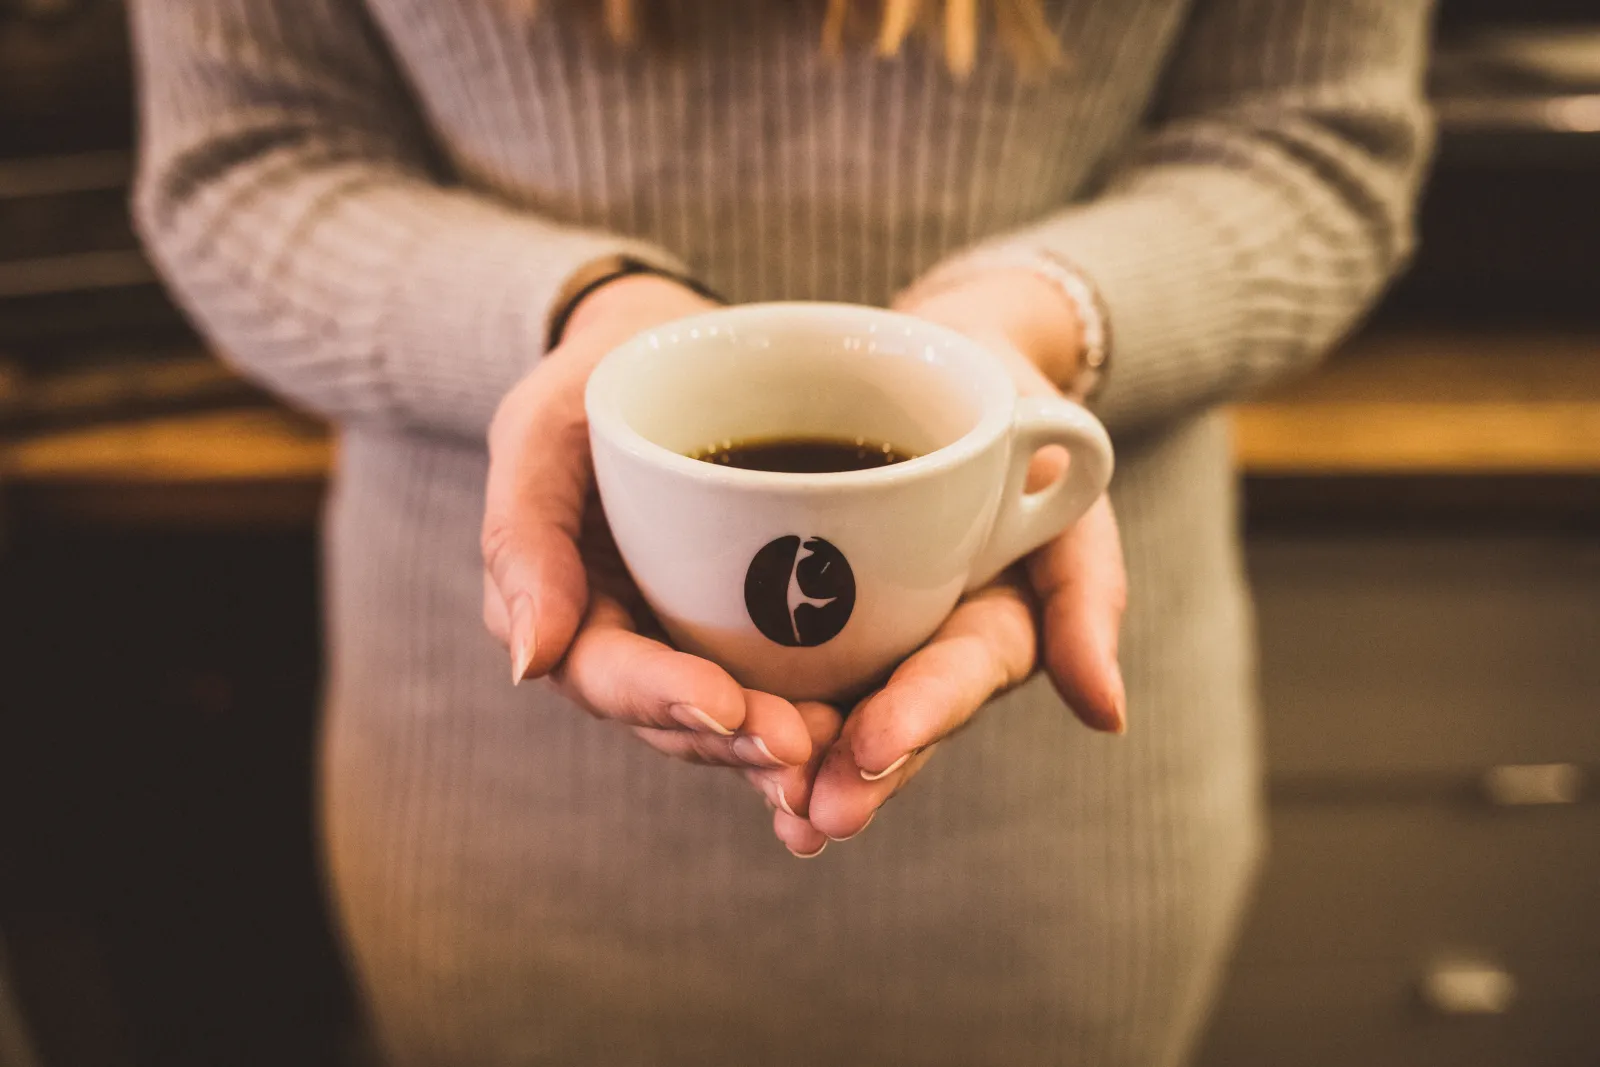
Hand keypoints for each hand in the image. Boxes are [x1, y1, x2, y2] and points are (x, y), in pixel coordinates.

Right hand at [481, 274, 833, 834]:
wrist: (677, 348)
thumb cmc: (599, 377)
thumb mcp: (544, 425)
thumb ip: (522, 532)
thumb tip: (527, 664)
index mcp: (562, 606)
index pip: (603, 671)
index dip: (663, 695)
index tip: (729, 704)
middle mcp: (624, 642)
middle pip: (673, 717)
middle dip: (735, 740)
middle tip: (803, 746)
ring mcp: (688, 644)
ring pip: (729, 722)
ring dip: (779, 748)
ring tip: (839, 753)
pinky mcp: (749, 636)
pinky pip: (778, 690)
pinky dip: (816, 718)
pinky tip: (865, 739)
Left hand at [791, 269, 1128, 846]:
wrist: (931, 354)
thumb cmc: (1008, 409)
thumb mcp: (1065, 480)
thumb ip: (1088, 589)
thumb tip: (1107, 714)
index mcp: (989, 626)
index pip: (959, 674)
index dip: (919, 714)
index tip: (873, 745)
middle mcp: (920, 644)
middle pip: (887, 718)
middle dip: (851, 770)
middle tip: (812, 814)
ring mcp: (860, 630)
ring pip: (826, 706)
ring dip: (794, 758)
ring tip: (765, 802)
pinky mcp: (799, 604)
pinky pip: (769, 655)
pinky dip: (741, 692)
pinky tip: (699, 729)